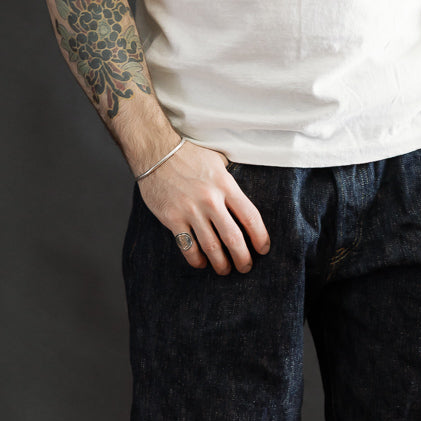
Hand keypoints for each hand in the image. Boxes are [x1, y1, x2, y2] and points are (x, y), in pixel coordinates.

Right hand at [138, 141, 269, 274]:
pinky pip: (188, 247)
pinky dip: (196, 259)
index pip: (250, 217)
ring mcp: (190, 210)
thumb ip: (230, 182)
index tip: (263, 249)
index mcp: (226, 185)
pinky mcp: (172, 218)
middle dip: (243, 258)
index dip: (260, 237)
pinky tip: (201, 263)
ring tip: (225, 270)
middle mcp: (210, 200)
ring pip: (211, 247)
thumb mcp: (218, 161)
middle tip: (246, 267)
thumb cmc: (189, 155)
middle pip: (233, 238)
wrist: (156, 151)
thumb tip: (241, 200)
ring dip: (221, 264)